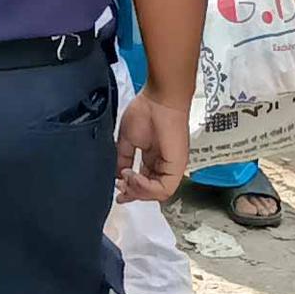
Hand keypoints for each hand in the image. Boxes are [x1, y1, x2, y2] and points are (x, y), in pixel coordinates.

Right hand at [115, 88, 187, 203]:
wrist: (160, 99)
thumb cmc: (147, 111)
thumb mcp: (127, 140)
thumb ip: (122, 158)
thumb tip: (116, 174)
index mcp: (154, 158)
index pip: (145, 183)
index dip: (131, 190)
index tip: (118, 191)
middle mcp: (164, 164)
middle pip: (151, 191)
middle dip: (133, 194)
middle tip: (120, 190)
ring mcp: (172, 166)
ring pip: (158, 194)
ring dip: (138, 191)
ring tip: (126, 179)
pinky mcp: (177, 166)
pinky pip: (164, 188)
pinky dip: (146, 188)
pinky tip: (134, 176)